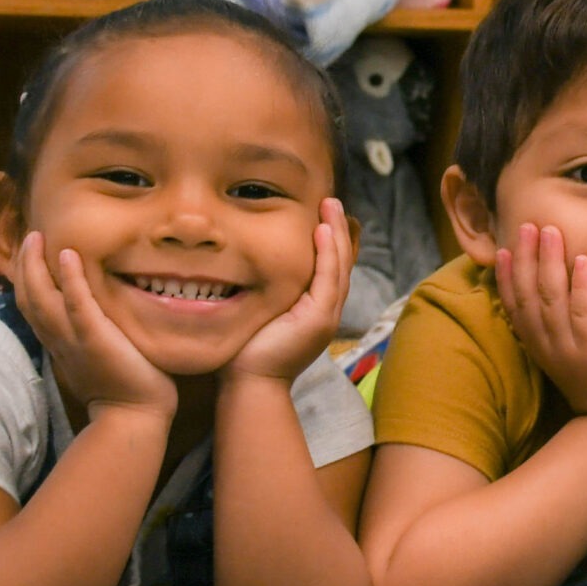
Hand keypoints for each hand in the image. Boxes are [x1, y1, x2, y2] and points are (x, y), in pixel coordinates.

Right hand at [12, 232, 175, 425]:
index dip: (25, 279)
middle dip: (23, 265)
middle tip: (30, 236)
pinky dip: (70, 279)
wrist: (134, 417)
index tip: (27, 254)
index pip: (32, 306)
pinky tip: (69, 254)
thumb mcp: (96, 356)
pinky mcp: (95, 338)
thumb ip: (87, 335)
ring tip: (38, 236)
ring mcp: (74, 338)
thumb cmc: (123, 386)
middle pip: (28, 297)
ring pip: (42, 298)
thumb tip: (93, 312)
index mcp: (58, 343)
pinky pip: (77, 304)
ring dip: (36, 264)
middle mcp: (58, 339)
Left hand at [229, 198, 354, 383]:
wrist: (250, 384)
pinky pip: (328, 278)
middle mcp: (326, 311)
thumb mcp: (260, 314)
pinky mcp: (320, 318)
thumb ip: (265, 292)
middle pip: (339, 262)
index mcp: (314, 310)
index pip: (328, 268)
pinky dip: (328, 253)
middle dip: (337, 229)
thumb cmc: (246, 353)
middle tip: (330, 201)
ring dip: (336, 234)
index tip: (321, 214)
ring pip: (338, 266)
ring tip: (330, 206)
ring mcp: (326, 315)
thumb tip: (247, 267)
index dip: (328, 241)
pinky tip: (323, 231)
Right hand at [496, 223, 586, 420]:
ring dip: (550, 262)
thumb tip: (557, 292)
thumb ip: (563, 325)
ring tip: (551, 231)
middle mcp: (548, 345)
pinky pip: (583, 311)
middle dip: (527, 257)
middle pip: (529, 295)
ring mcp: (570, 348)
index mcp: (539, 345)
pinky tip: (583, 260)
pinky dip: (580, 284)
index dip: (507, 276)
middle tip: (527, 224)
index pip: (515, 305)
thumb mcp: (574, 351)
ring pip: (552, 298)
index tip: (504, 247)